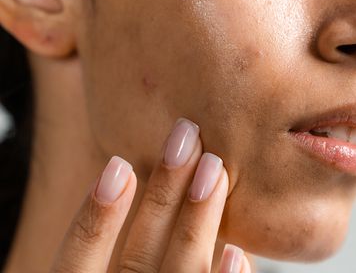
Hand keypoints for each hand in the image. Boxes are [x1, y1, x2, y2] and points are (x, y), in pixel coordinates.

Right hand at [50, 118, 250, 272]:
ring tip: (214, 168)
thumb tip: (162, 196)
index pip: (75, 267)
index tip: (117, 165)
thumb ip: (134, 253)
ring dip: (197, 223)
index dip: (94, 218)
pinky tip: (237, 253)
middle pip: (136, 262)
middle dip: (162, 196)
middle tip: (186, 140)